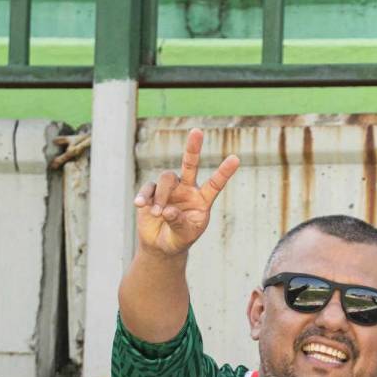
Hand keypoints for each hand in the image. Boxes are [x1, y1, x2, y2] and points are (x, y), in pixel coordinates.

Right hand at [133, 127, 239, 256]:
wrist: (161, 245)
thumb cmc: (179, 239)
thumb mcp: (184, 235)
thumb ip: (179, 223)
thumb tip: (168, 210)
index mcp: (201, 199)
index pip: (215, 184)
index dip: (224, 172)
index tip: (235, 159)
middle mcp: (186, 189)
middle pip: (190, 164)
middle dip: (193, 148)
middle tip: (197, 131)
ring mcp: (169, 189)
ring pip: (166, 179)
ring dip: (162, 196)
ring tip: (158, 214)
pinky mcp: (151, 192)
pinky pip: (148, 188)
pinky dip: (144, 197)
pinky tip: (141, 205)